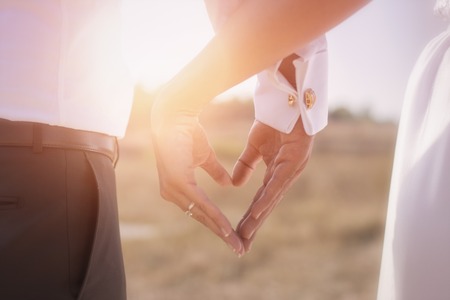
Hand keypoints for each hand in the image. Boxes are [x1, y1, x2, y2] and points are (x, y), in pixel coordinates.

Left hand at [151, 100, 243, 255]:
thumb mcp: (205, 156)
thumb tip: (227, 184)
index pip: (201, 210)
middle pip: (202, 217)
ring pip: (202, 214)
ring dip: (220, 230)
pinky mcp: (177, 183)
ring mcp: (172, 189)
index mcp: (179, 187)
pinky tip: (226, 228)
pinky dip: (214, 216)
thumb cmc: (187, 132)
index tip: (234, 236)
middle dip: (222, 234)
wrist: (176, 114)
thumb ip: (214, 171)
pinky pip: (199, 203)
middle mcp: (173, 193)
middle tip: (239, 249)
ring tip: (236, 243)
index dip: (218, 224)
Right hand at [233, 118, 313, 251]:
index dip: (250, 218)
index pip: (260, 200)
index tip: (237, 234)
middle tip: (241, 246)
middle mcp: (284, 176)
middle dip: (253, 226)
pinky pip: (278, 183)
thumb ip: (245, 165)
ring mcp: (291, 170)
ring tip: (246, 235)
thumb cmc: (274, 121)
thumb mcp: (253, 147)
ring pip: (272, 199)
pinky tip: (258, 213)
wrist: (288, 99)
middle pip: (266, 205)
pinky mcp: (294, 161)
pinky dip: (267, 198)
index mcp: (275, 173)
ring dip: (258, 218)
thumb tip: (235, 184)